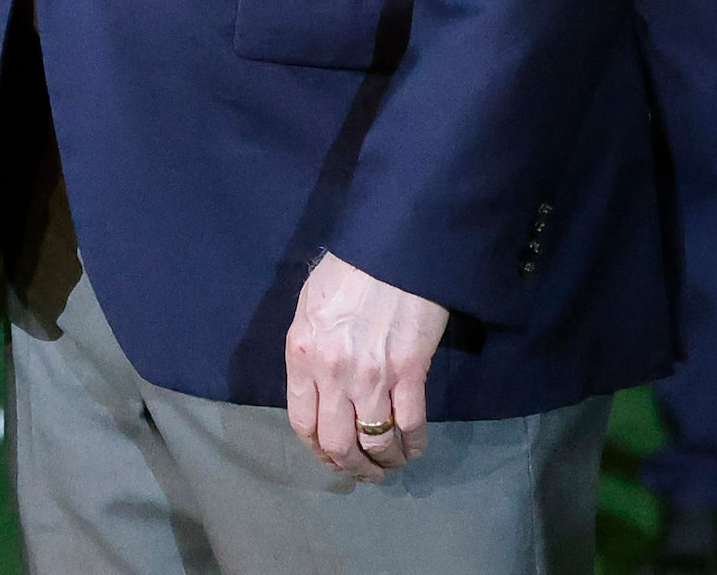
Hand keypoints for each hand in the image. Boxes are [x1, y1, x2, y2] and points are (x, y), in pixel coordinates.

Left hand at [283, 253, 448, 481]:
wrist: (393, 245)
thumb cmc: (349, 269)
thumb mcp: (310, 305)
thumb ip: (309, 349)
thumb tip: (317, 382)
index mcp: (302, 354)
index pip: (302, 422)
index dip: (318, 449)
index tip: (331, 455)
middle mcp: (332, 373)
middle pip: (337, 442)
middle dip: (350, 466)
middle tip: (364, 472)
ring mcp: (371, 375)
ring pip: (374, 441)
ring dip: (383, 462)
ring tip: (390, 466)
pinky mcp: (409, 371)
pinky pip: (409, 424)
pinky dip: (412, 445)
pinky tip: (414, 449)